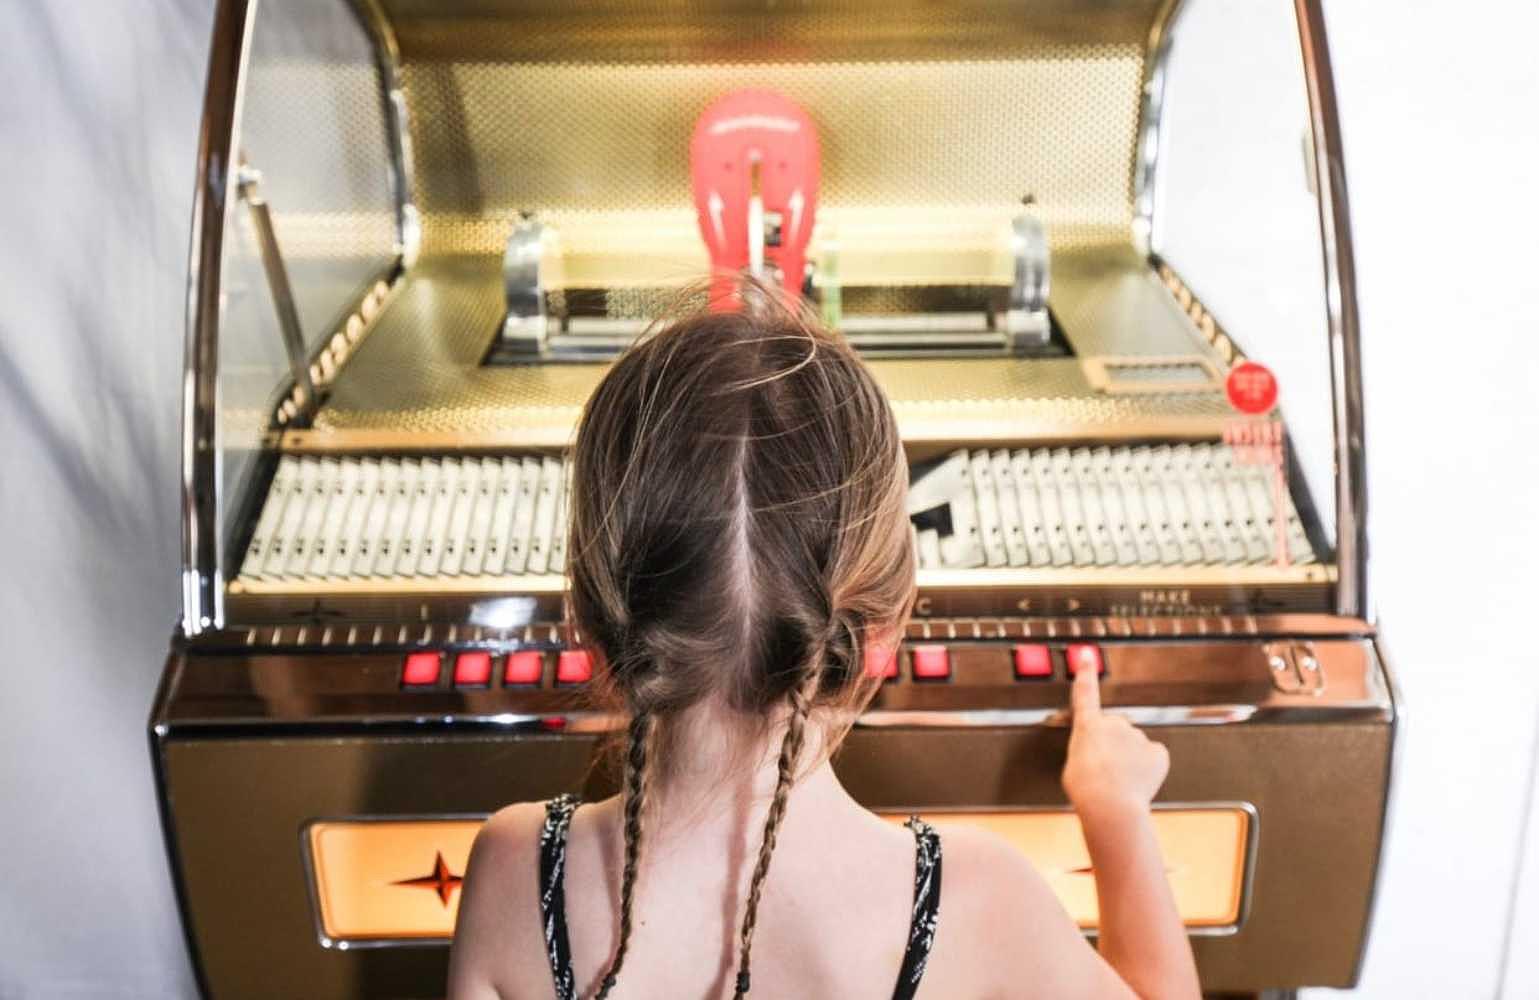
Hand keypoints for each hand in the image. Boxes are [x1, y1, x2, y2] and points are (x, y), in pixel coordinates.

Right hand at [1062, 660, 1169, 820]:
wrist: (1111, 806)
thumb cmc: (1086, 789)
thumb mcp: (1074, 765)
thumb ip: (1087, 750)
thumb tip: (1100, 753)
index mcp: (1088, 726)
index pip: (1085, 692)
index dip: (1085, 672)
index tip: (1087, 654)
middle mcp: (1114, 724)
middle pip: (1115, 729)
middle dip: (1112, 745)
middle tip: (1105, 770)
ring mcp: (1138, 736)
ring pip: (1134, 745)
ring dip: (1129, 759)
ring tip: (1119, 782)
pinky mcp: (1157, 751)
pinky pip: (1153, 756)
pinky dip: (1148, 767)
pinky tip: (1138, 781)